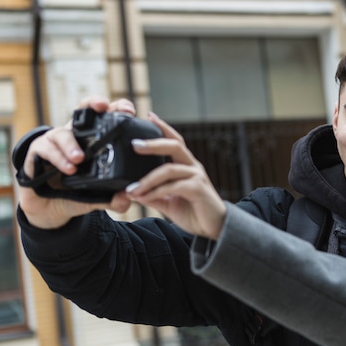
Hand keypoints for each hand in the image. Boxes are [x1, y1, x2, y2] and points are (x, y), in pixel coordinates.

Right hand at [18, 96, 136, 228]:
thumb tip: (127, 199)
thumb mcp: (97, 197)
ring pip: (62, 133)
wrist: (50, 208)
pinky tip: (68, 168)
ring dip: (71, 145)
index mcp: (92, 141)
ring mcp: (55, 142)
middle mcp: (74, 136)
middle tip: (103, 108)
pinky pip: (46, 149)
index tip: (128, 111)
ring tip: (79, 159)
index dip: (116, 109)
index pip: (105, 118)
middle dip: (93, 103)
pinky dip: (57, 158)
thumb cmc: (76, 193)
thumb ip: (112, 198)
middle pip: (83, 109)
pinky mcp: (37, 152)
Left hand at [125, 112, 226, 239]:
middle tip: (134, 144)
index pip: (175, 141)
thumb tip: (131, 192)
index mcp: (186, 165)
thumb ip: (152, 195)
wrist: (214, 229)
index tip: (148, 116)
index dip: (163, 128)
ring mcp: (197, 177)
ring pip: (169, 169)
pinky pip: (174, 186)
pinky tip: (144, 197)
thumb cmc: (194, 212)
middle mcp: (193, 167)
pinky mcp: (198, 189)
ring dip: (147, 179)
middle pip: (175, 145)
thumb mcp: (167, 203)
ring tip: (132, 189)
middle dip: (154, 143)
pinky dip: (156, 191)